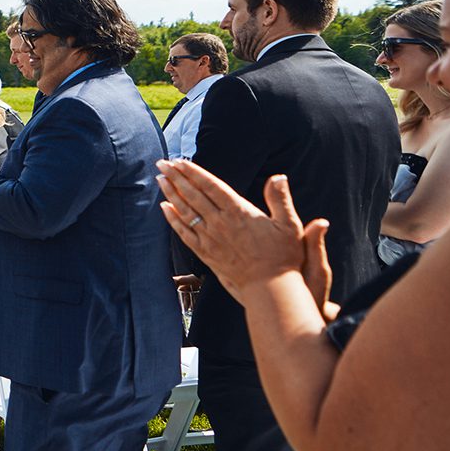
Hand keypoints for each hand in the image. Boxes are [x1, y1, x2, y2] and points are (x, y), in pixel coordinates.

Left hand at [159, 161, 328, 309]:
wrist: (270, 289)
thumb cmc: (283, 257)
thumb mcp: (289, 225)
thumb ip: (280, 199)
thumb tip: (278, 177)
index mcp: (239, 212)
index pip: (211, 185)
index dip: (193, 172)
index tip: (179, 161)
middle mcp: (220, 223)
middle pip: (193, 195)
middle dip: (176, 177)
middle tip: (162, 164)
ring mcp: (210, 238)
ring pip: (185, 211)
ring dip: (171, 194)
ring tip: (161, 180)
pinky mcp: (205, 253)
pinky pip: (184, 233)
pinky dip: (172, 219)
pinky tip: (165, 208)